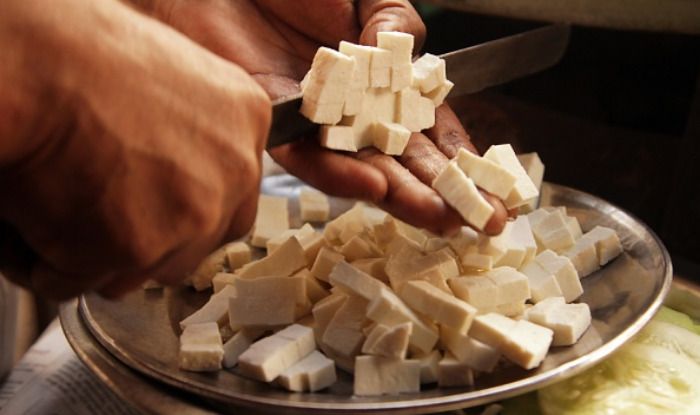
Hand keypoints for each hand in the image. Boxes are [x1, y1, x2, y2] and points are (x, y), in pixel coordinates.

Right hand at [0, 0, 270, 298]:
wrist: (34, 68)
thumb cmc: (82, 58)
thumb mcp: (173, 75)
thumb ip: (200, 129)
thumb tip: (188, 169)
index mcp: (246, 119)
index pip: (238, 191)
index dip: (192, 204)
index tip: (160, 199)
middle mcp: (234, 171)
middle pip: (204, 239)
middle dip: (157, 238)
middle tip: (107, 208)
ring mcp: (192, 214)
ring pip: (152, 269)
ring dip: (108, 256)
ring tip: (65, 206)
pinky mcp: (139, 249)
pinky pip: (90, 279)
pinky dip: (56, 264)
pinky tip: (39, 220)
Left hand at [139, 0, 507, 235]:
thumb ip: (397, 24)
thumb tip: (413, 58)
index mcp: (380, 86)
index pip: (428, 129)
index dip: (460, 159)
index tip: (494, 190)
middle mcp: (351, 113)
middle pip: (402, 160)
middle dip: (443, 191)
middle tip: (482, 223)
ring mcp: (315, 124)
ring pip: (361, 168)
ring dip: (400, 193)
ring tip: (438, 216)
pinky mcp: (273, 121)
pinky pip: (306, 154)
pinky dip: (338, 169)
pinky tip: (372, 183)